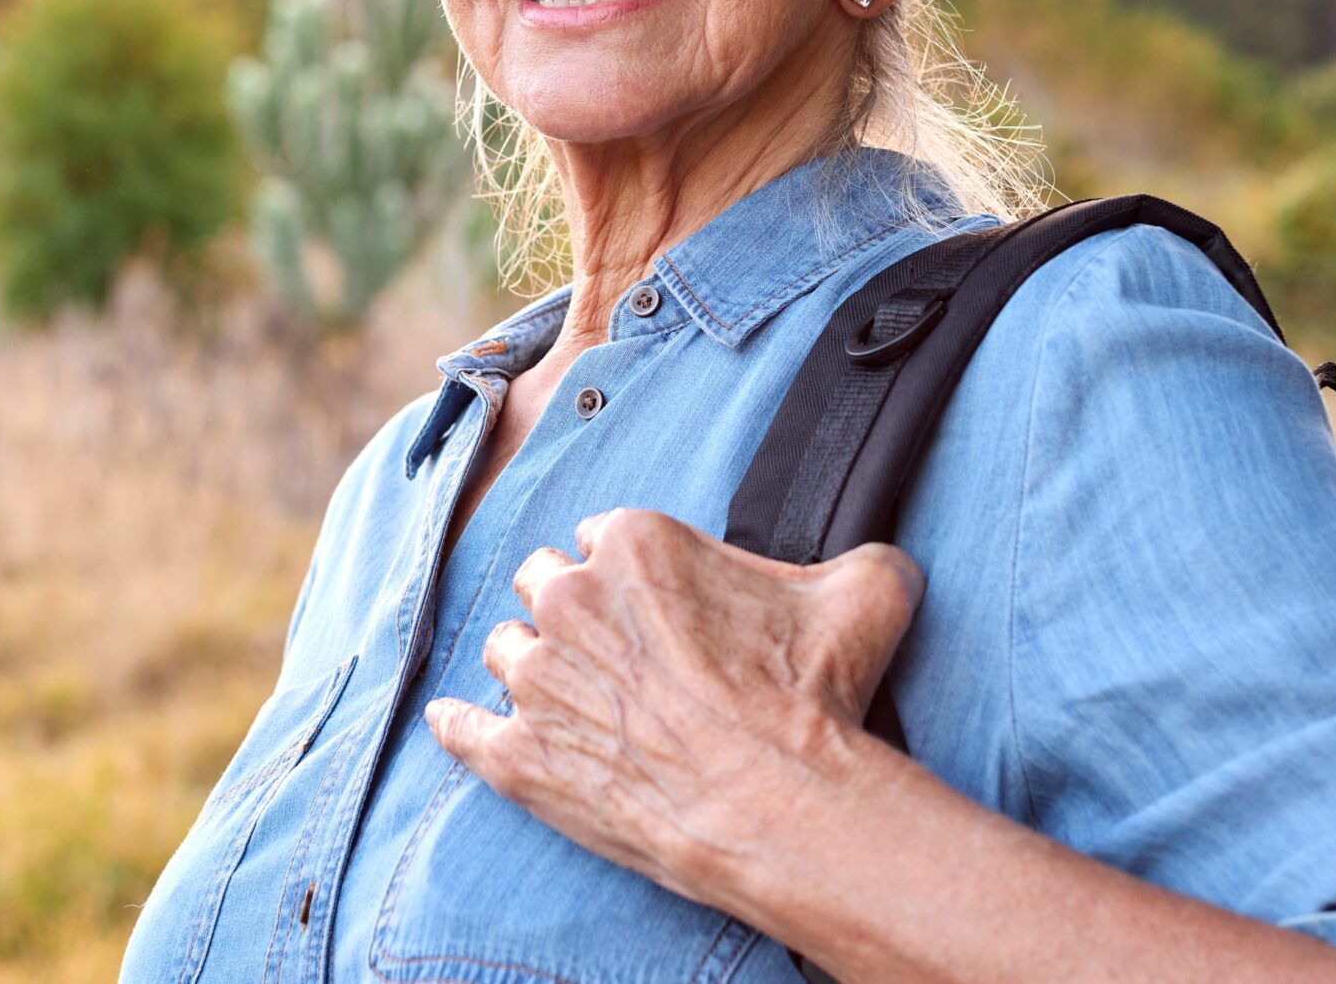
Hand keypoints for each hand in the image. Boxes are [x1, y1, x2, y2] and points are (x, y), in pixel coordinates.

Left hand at [425, 507, 921, 906]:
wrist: (779, 802)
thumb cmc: (814, 697)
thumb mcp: (867, 593)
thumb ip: (863, 559)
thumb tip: (879, 564)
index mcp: (636, 544)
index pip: (603, 533)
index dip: (627, 569)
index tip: (651, 602)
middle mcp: (570, 598)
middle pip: (542, 581)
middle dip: (571, 607)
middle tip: (613, 649)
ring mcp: (536, 678)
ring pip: (503, 648)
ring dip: (529, 664)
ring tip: (567, 694)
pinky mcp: (517, 755)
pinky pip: (460, 728)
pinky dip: (460, 726)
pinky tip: (456, 723)